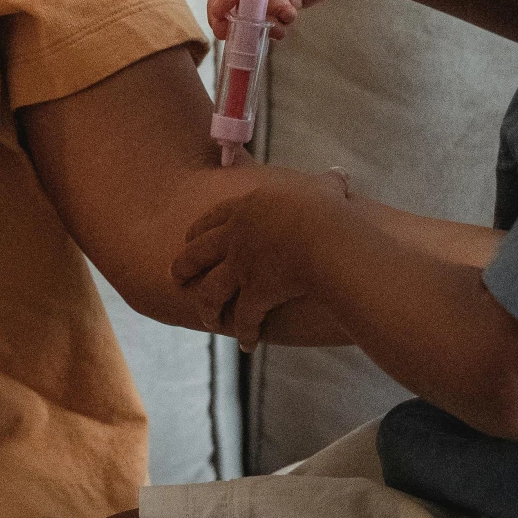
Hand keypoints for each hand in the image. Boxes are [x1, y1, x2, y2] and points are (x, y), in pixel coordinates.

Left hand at [171, 167, 351, 346]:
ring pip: (210, 291)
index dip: (198, 230)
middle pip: (196, 254)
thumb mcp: (324, 190)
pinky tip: (247, 343)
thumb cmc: (327, 211)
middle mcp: (235, 237)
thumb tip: (341, 174)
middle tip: (177, 277)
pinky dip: (245, 333)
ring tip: (208, 320)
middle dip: (183, 267)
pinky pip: (244, 318)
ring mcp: (241, 267)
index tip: (188, 237)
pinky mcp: (253, 294)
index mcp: (247, 209)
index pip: (213, 218)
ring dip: (207, 308)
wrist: (325, 238)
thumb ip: (328, 184)